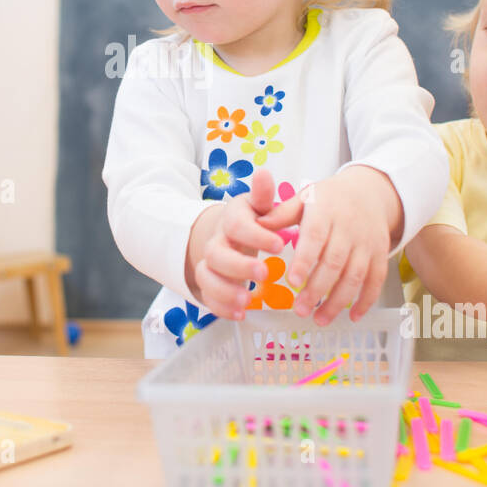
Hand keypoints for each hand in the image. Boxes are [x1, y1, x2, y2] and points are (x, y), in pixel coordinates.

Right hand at [190, 169, 282, 318]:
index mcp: (231, 220)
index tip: (280, 245)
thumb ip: (263, 195)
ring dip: (224, 290)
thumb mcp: (259, 206)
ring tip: (247, 301)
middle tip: (265, 274)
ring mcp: (210, 264)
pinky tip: (240, 314)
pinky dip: (220, 307)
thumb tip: (263, 172)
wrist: (228, 235)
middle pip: (216, 254)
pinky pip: (207, 297)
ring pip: (205, 276)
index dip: (256, 235)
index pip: (236, 225)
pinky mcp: (209, 284)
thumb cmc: (251, 220)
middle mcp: (217, 241)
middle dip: (239, 266)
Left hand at [256, 165, 399, 324]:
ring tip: (319, 319)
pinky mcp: (380, 254)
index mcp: (325, 211)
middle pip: (334, 262)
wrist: (369, 192)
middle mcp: (349, 228)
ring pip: (355, 275)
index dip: (305, 261)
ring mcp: (367, 242)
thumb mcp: (304, 198)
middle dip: (317, 289)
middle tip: (300, 310)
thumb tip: (257, 224)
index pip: (315, 238)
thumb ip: (281, 214)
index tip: (292, 281)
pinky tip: (353, 317)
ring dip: (338, 301)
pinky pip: (376, 280)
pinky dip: (366, 300)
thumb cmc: (329, 200)